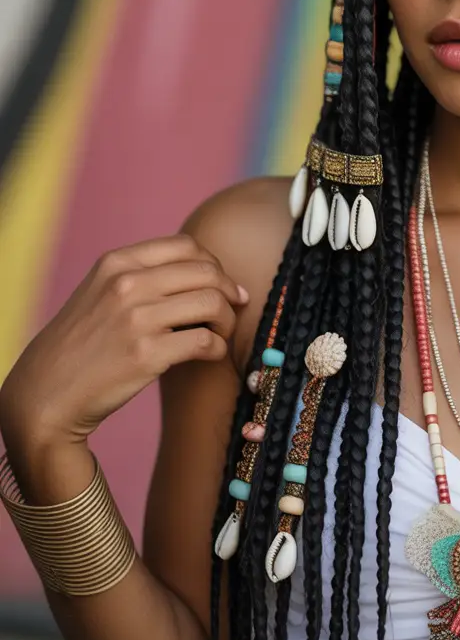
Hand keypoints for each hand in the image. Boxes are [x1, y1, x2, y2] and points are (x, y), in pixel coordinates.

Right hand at [0, 233, 247, 453]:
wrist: (45, 393)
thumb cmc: (82, 344)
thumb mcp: (103, 292)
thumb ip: (145, 275)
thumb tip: (208, 272)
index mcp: (118, 262)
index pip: (187, 246)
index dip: (214, 264)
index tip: (222, 284)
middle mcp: (127, 284)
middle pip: (207, 272)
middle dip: (229, 291)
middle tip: (234, 308)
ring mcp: (137, 318)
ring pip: (213, 303)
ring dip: (227, 320)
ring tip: (220, 333)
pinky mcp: (147, 354)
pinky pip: (206, 341)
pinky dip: (218, 348)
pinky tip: (210, 354)